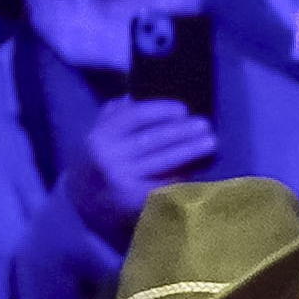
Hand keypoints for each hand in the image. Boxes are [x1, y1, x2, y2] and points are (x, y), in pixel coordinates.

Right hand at [72, 97, 218, 235]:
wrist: (87, 202)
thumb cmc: (103, 160)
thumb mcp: (101, 135)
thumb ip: (114, 115)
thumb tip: (132, 97)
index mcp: (100, 136)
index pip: (133, 117)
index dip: (159, 111)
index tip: (182, 109)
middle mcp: (109, 158)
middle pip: (151, 140)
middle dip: (181, 132)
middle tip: (205, 124)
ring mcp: (123, 181)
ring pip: (162, 162)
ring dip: (189, 151)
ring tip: (211, 142)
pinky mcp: (136, 201)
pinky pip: (165, 184)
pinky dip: (183, 175)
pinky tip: (200, 168)